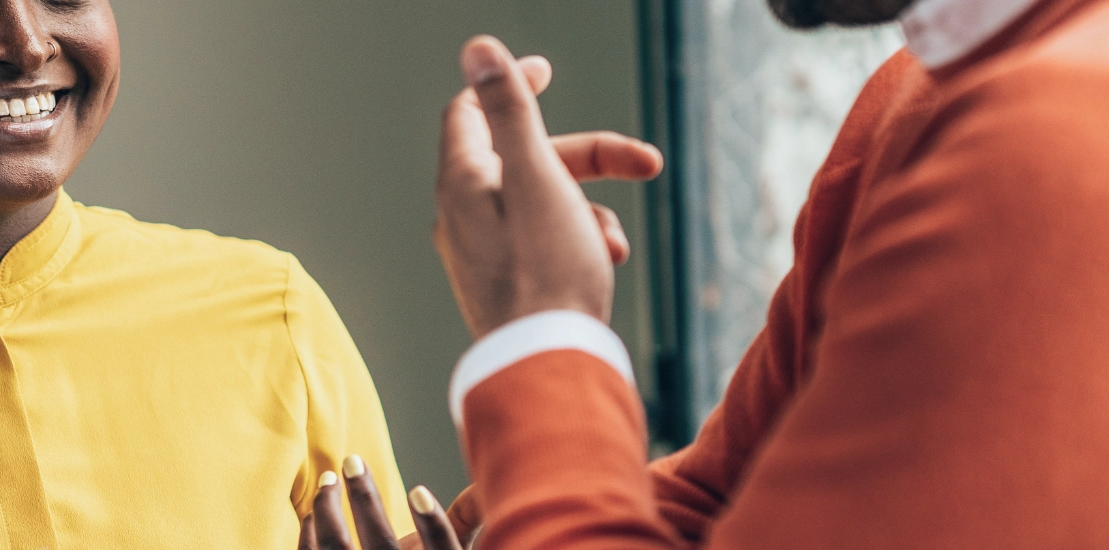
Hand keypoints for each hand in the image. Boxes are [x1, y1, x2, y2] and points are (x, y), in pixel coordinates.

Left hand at [298, 455, 474, 549]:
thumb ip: (462, 522)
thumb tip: (482, 484)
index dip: (433, 524)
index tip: (417, 491)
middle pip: (381, 545)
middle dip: (364, 498)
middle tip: (352, 460)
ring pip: (335, 547)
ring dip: (326, 509)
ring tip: (328, 480)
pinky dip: (309, 534)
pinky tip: (313, 515)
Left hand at [435, 36, 663, 337]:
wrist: (548, 366)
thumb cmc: (546, 273)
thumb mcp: (537, 176)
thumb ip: (510, 110)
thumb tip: (478, 48)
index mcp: (463, 182)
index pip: (471, 111)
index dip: (508, 84)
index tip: (547, 71)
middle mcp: (463, 215)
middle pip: (524, 158)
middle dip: (588, 157)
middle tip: (645, 162)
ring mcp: (482, 252)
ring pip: (543, 203)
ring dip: (590, 209)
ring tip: (613, 243)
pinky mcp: (506, 284)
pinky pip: (544, 242)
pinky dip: (580, 242)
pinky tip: (606, 265)